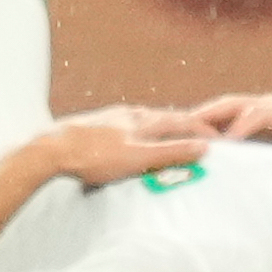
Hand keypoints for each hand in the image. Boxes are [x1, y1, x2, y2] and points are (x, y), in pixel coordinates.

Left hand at [41, 109, 217, 187]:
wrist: (51, 148)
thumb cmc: (95, 156)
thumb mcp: (138, 158)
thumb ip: (171, 152)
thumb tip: (203, 147)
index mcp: (142, 120)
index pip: (181, 121)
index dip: (202, 130)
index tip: (220, 138)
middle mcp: (129, 114)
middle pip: (164, 117)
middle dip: (184, 125)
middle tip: (201, 133)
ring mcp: (112, 117)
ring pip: (145, 120)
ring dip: (162, 127)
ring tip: (171, 134)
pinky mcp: (97, 125)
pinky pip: (128, 126)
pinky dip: (142, 132)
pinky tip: (133, 137)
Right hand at [187, 92, 271, 160]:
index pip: (271, 112)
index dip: (247, 123)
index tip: (228, 141)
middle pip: (248, 102)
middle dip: (219, 111)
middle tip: (192, 126)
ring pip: (238, 105)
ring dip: (211, 114)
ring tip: (184, 126)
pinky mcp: (267, 120)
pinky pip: (237, 115)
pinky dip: (216, 121)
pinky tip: (196, 133)